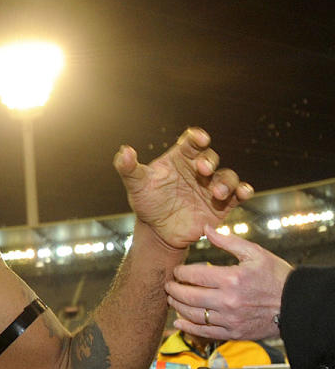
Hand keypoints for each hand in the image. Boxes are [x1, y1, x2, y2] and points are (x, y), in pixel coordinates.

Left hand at [113, 127, 252, 248]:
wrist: (159, 231)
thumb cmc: (147, 203)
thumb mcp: (136, 185)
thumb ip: (128, 167)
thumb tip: (124, 150)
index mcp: (179, 159)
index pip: (191, 143)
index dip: (197, 137)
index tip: (200, 138)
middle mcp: (198, 170)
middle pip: (210, 158)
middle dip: (209, 161)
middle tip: (203, 169)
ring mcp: (211, 186)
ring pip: (227, 176)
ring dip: (226, 181)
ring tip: (217, 192)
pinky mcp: (222, 204)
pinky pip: (238, 194)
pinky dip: (244, 191)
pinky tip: (243, 193)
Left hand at [165, 225, 292, 339]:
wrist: (297, 305)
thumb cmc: (277, 277)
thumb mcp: (255, 253)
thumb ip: (228, 241)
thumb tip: (206, 228)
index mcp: (231, 279)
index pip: (194, 275)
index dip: (180, 273)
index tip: (177, 271)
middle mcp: (228, 301)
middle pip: (188, 296)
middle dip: (174, 290)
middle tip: (169, 285)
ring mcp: (230, 319)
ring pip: (193, 315)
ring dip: (177, 307)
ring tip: (172, 300)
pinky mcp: (234, 333)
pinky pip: (205, 332)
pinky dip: (189, 327)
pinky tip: (179, 321)